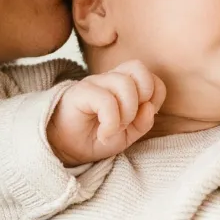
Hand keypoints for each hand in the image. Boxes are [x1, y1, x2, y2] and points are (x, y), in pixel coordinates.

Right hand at [47, 62, 165, 165]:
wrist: (64, 149)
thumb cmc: (95, 138)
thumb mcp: (127, 136)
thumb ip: (143, 122)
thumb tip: (150, 108)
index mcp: (124, 85)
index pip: (151, 76)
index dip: (155, 96)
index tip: (141, 118)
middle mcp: (109, 79)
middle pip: (139, 69)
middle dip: (144, 97)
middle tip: (130, 120)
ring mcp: (94, 83)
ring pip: (124, 83)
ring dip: (126, 112)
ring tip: (114, 129)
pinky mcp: (80, 93)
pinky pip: (106, 100)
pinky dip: (111, 122)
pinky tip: (104, 134)